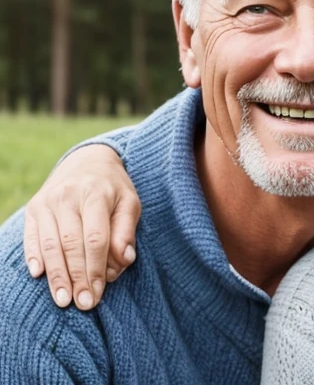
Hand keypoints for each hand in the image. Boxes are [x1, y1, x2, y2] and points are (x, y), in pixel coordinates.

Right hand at [22, 144, 140, 310]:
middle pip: (71, 244)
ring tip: (62, 299)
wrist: (87, 161)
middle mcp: (68, 197)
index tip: (98, 293)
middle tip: (82, 304)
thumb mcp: (130, 202)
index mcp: (96, 195)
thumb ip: (127, 231)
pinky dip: (33, 256)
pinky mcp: (34, 208)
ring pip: (49, 244)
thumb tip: (124, 260)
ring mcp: (48, 202)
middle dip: (76, 277)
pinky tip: (39, 276)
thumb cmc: (114, 188)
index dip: (96, 269)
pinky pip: (31, 236)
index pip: (95, 239)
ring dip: (55, 275)